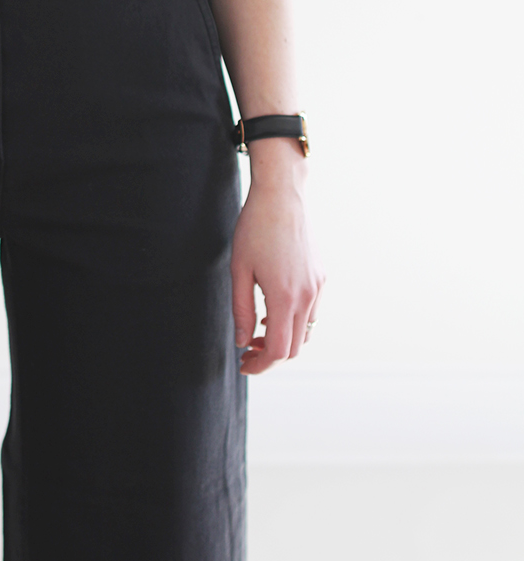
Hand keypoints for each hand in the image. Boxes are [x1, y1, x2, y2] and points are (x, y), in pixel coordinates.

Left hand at [230, 149, 324, 376]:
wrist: (281, 196)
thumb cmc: (255, 228)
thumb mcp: (239, 270)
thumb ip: (240, 310)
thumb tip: (241, 341)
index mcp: (284, 298)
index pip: (278, 351)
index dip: (260, 365)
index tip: (244, 364)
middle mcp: (307, 297)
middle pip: (294, 347)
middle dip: (270, 355)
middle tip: (247, 349)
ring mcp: (318, 287)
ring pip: (306, 332)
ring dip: (284, 339)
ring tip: (258, 329)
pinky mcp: (322, 277)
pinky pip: (312, 311)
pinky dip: (295, 321)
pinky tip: (274, 307)